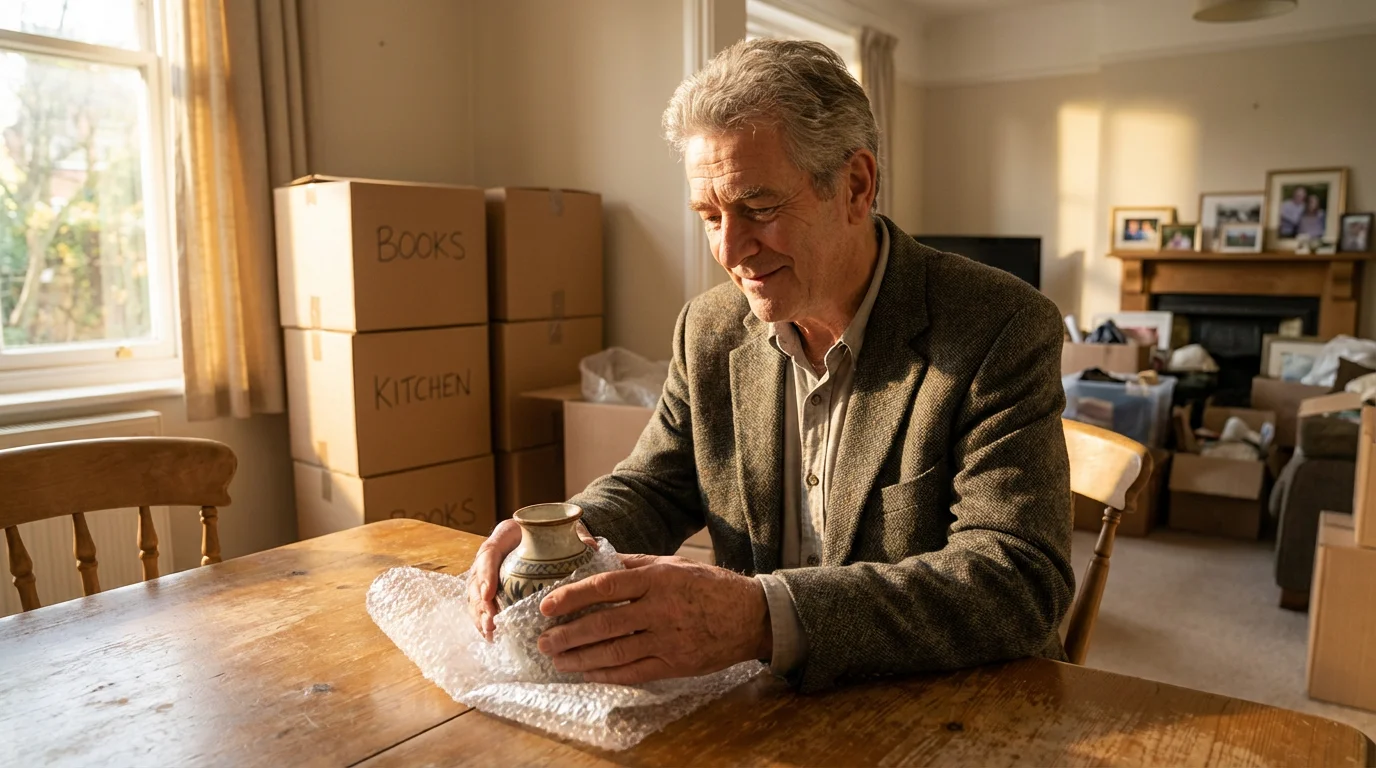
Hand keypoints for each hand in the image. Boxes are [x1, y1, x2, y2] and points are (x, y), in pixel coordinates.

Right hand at [466, 518, 595, 640]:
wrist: (554, 535)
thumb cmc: (559, 532)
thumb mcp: (569, 530)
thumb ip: (579, 537)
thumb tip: (591, 548)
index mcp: (507, 534)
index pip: (490, 551)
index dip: (486, 572)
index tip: (489, 593)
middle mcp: (494, 552)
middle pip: (477, 576)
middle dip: (480, 602)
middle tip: (490, 622)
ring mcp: (491, 571)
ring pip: (476, 593)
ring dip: (480, 615)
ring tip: (490, 633)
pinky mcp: (494, 587)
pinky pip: (483, 603)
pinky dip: (484, 619)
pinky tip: (491, 636)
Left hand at [535, 554, 771, 684]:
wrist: (751, 616)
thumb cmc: (709, 586)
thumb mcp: (673, 564)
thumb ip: (633, 564)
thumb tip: (595, 555)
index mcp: (658, 579)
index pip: (606, 586)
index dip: (573, 597)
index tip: (547, 606)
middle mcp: (660, 610)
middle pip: (605, 624)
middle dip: (568, 634)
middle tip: (543, 640)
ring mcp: (668, 640)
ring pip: (615, 652)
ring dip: (581, 657)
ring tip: (558, 659)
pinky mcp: (675, 664)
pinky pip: (633, 672)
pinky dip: (606, 674)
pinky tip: (587, 673)